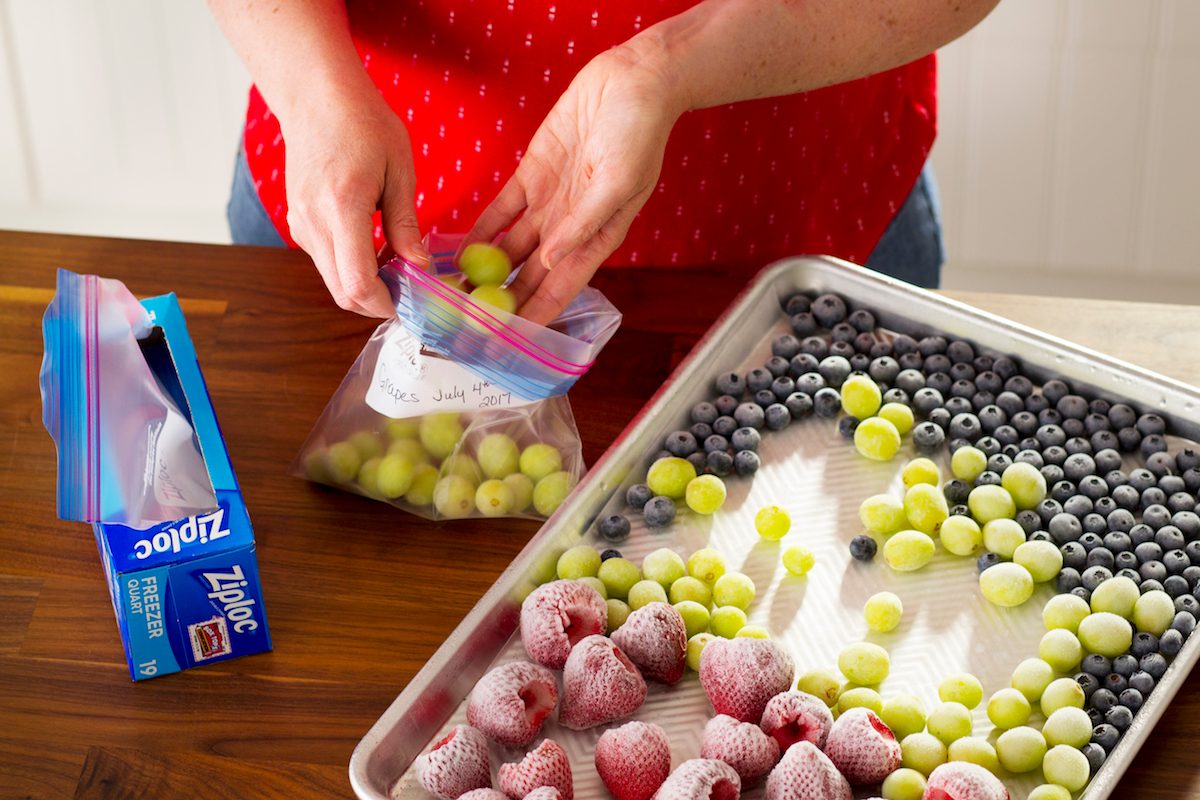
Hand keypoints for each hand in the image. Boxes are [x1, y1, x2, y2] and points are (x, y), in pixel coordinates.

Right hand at [281, 86, 426, 316]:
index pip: (356, 282)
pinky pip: (325, 261)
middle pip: (341, 292)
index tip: (409, 304)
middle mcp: (313, 222)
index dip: (383, 304)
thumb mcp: (399, 170)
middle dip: (376, 303)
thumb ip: (406, 224)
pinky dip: (350, 267)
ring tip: (396, 265)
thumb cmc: (363, 124)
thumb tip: (420, 266)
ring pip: (332, 280)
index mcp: (342, 207)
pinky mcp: (298, 223)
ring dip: (364, 285)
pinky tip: (374, 248)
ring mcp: (300, 224)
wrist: (316, 98)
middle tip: (408, 293)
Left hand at [465, 41, 683, 324]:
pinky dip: (481, 232)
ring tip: (456, 295)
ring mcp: (549, 203)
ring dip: (485, 273)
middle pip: (530, 276)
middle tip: (469, 325)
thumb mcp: (618, 182)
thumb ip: (584, 222)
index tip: (506, 340)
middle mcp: (570, 227)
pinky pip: (500, 213)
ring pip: (510, 249)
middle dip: (502, 302)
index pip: (560, 287)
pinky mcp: (531, 176)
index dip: (533, 315)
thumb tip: (551, 259)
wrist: (634, 82)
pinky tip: (458, 251)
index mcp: (598, 236)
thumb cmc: (640, 133)